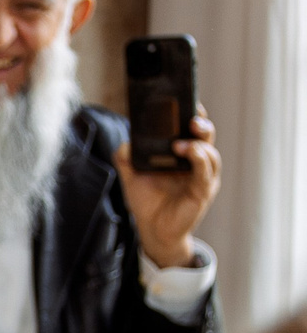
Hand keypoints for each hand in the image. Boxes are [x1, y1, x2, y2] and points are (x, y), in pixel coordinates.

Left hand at [114, 106, 221, 269]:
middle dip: (201, 123)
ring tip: (180, 143)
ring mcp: (203, 177)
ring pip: (209, 153)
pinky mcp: (203, 191)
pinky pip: (205, 173)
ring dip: (198, 144)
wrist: (152, 231)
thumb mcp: (132, 177)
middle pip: (206, 136)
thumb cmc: (147, 201)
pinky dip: (200, 159)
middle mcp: (197, 163)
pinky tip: (190, 151)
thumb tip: (124, 143)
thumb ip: (126, 159)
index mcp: (183, 155)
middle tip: (191, 116)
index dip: (192, 115)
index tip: (186, 101)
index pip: (192, 130)